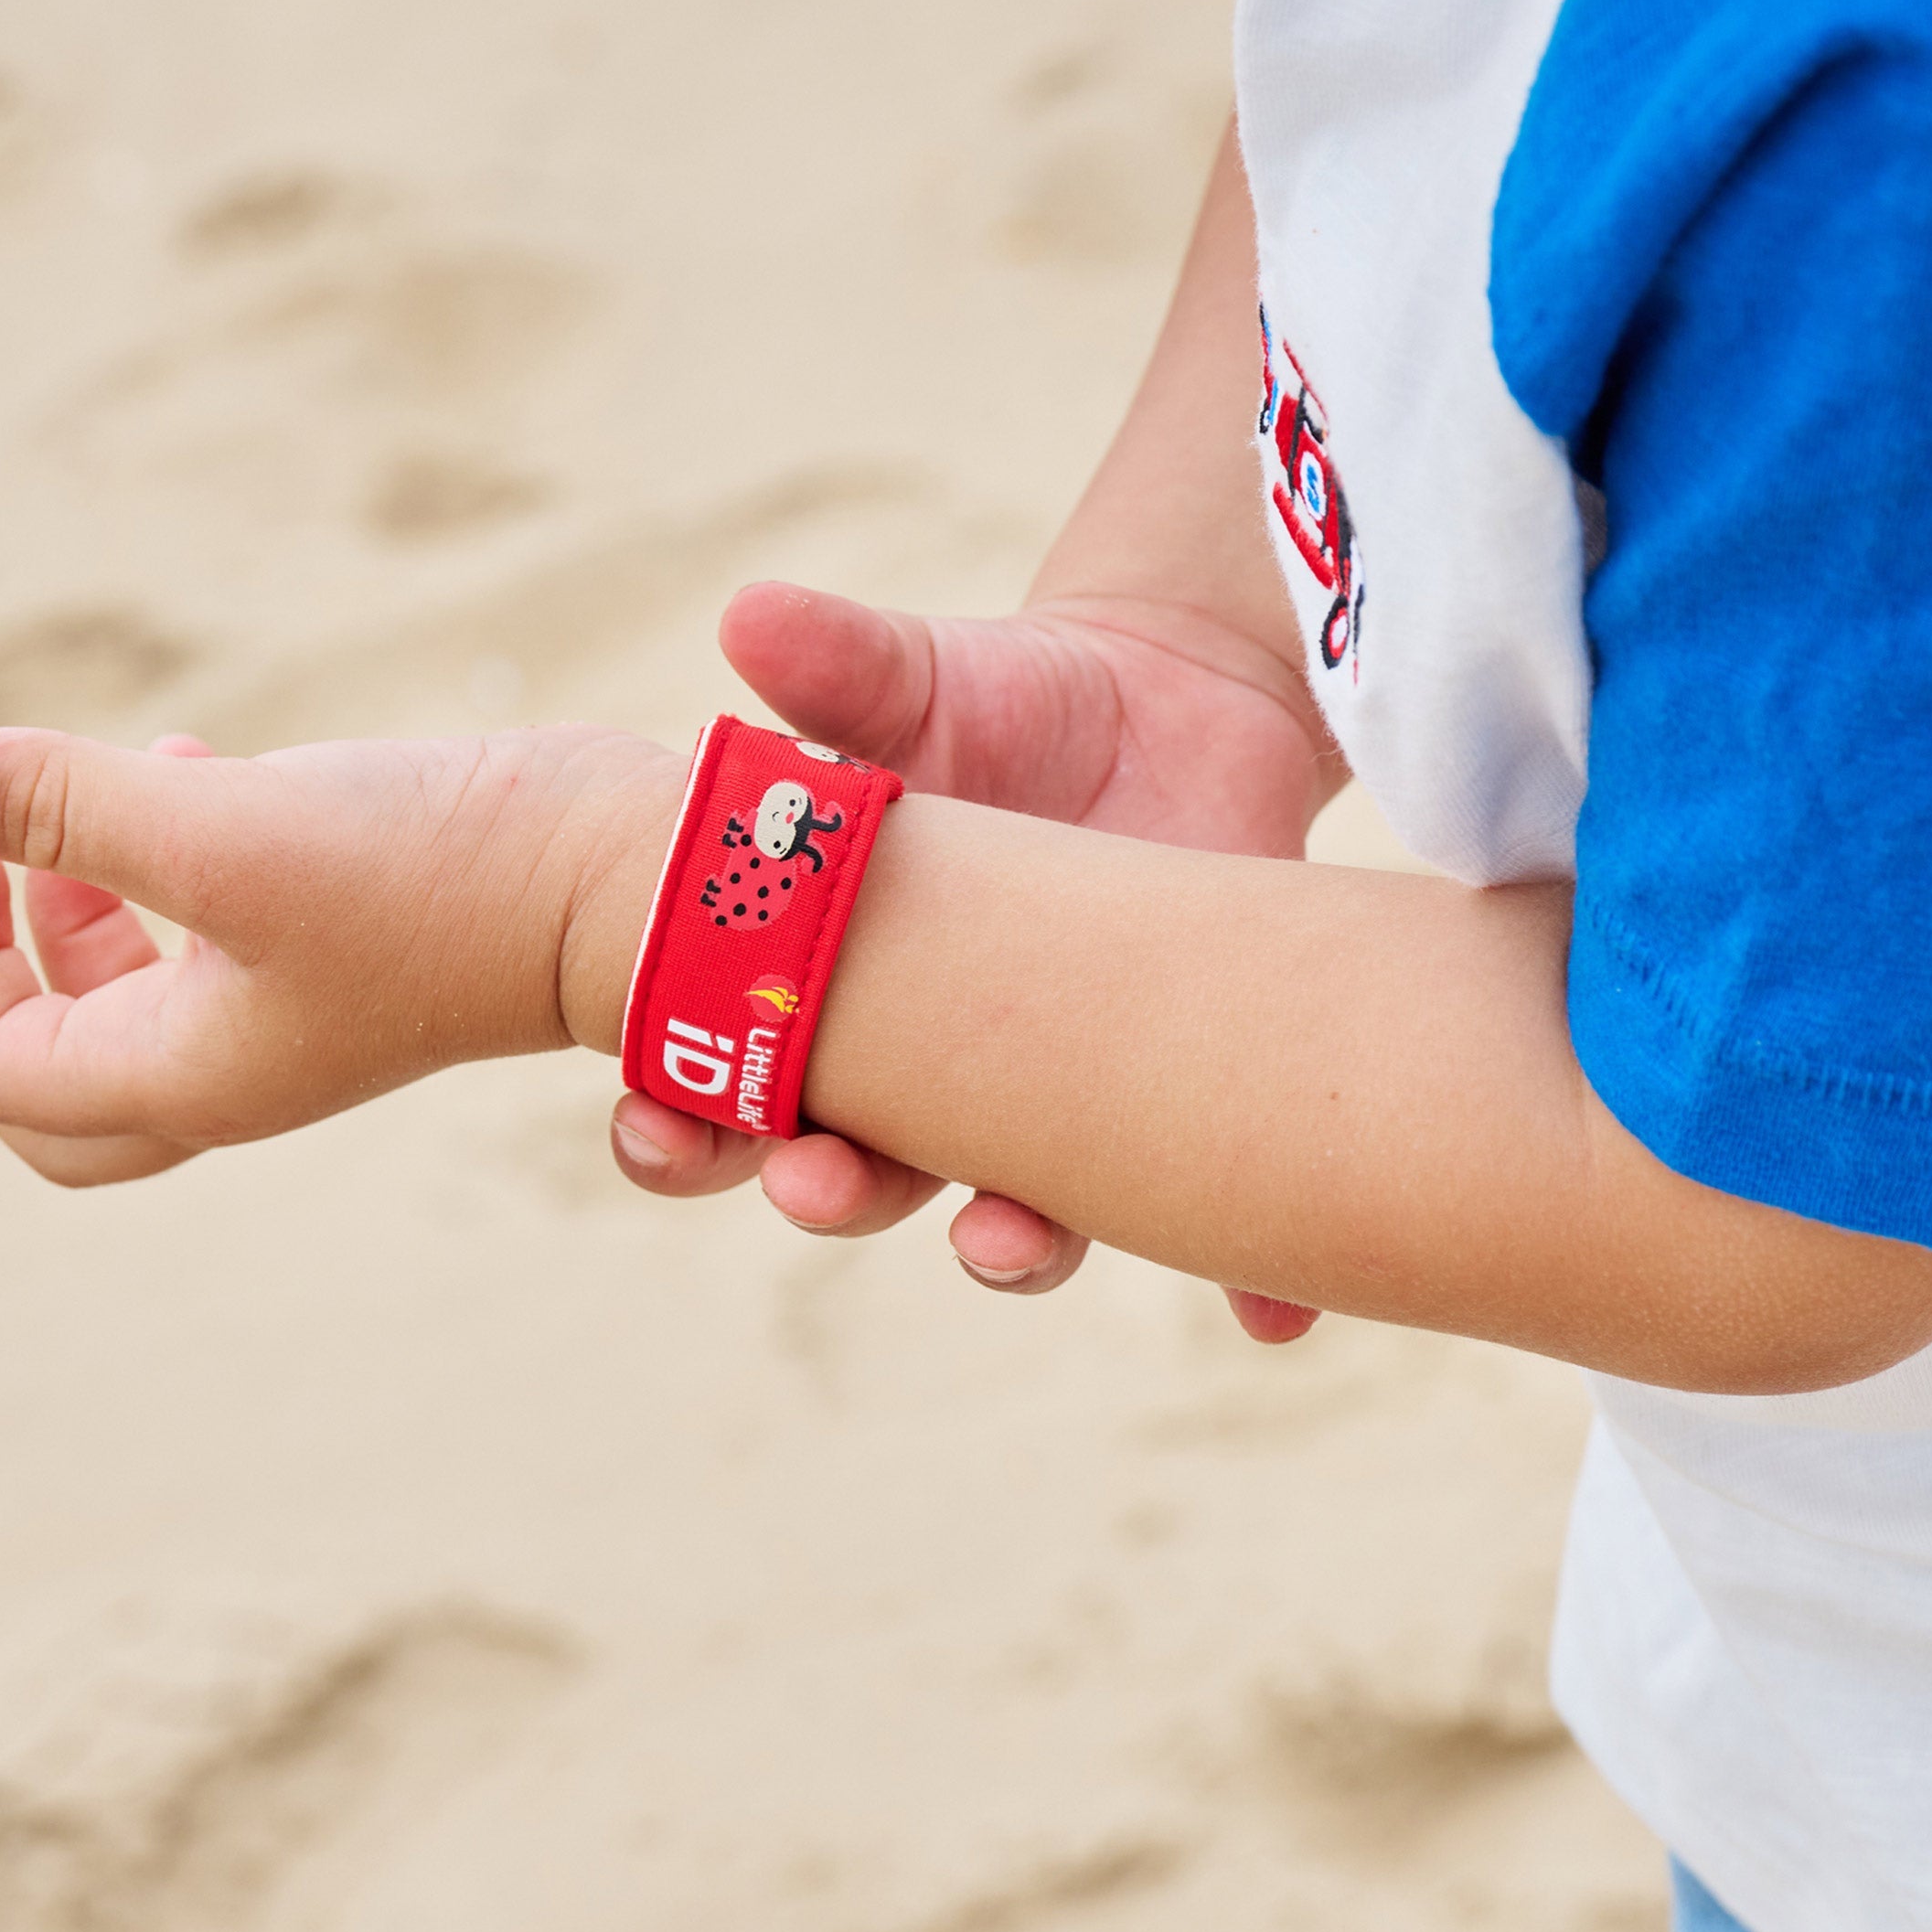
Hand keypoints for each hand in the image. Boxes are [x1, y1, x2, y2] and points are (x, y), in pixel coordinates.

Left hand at [0, 721, 670, 1184]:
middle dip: (15, 968)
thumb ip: (65, 805)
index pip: (6, 1073)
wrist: (629, 879)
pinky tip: (210, 765)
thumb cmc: (438, 876)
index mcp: (196, 1075)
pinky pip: (230, 935)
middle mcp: (246, 1066)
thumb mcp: (226, 831)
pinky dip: (186, 863)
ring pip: (149, 996)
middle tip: (12, 854)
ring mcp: (309, 1016)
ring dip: (101, 893)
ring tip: (133, 778)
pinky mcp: (363, 953)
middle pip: (68, 1079)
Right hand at [610, 582, 1338, 1341]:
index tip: (658, 1124)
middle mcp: (931, 1079)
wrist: (1168, 708)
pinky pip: (1217, 1220)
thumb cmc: (1004, 705)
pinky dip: (1247, 1279)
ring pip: (1019, 1217)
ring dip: (1007, 1244)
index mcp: (831, 994)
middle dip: (831, 1190)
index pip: (723, 1089)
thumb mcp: (923, 681)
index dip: (679, 1122)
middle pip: (859, 1173)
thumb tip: (746, 616)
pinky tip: (1273, 1316)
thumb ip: (838, 666)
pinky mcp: (1181, 1104)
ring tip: (1008, 1240)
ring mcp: (1057, 1105)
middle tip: (817, 1179)